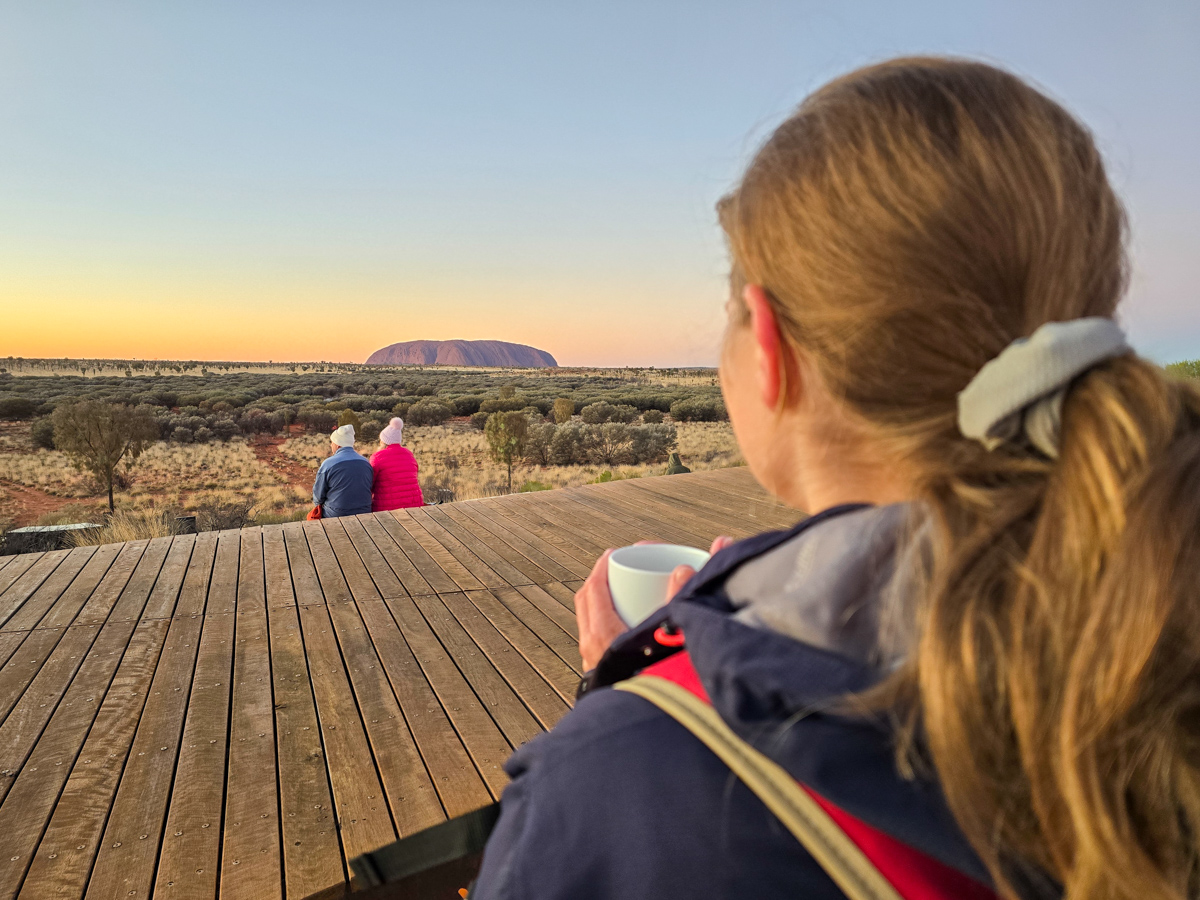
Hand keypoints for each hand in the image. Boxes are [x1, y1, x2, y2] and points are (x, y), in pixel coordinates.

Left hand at [574, 536, 734, 670]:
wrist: (647, 729)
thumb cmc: (659, 682)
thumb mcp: (671, 635)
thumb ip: (680, 600)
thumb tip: (683, 567)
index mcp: (602, 634)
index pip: (593, 590)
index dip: (603, 567)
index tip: (616, 552)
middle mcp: (591, 648)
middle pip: (588, 603)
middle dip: (602, 580)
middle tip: (621, 567)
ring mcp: (593, 664)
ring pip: (590, 622)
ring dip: (604, 602)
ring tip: (625, 592)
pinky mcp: (601, 675)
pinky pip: (596, 638)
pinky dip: (606, 622)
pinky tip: (626, 623)